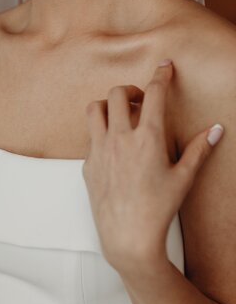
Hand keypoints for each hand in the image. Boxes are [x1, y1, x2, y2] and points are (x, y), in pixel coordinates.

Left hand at [82, 61, 224, 270]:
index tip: (164, 67)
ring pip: (94, 109)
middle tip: (140, 100)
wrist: (128, 237)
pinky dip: (100, 134)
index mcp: (148, 138)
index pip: (154, 94)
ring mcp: (100, 151)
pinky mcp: (88, 165)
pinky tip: (113, 148)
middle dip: (130, 89)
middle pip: (117, 94)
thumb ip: (199, 150)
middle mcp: (120, 139)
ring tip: (120, 115)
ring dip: (107, 105)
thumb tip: (216, 130)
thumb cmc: (158, 209)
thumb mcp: (183, 178)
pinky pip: (90, 138)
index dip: (161, 75)